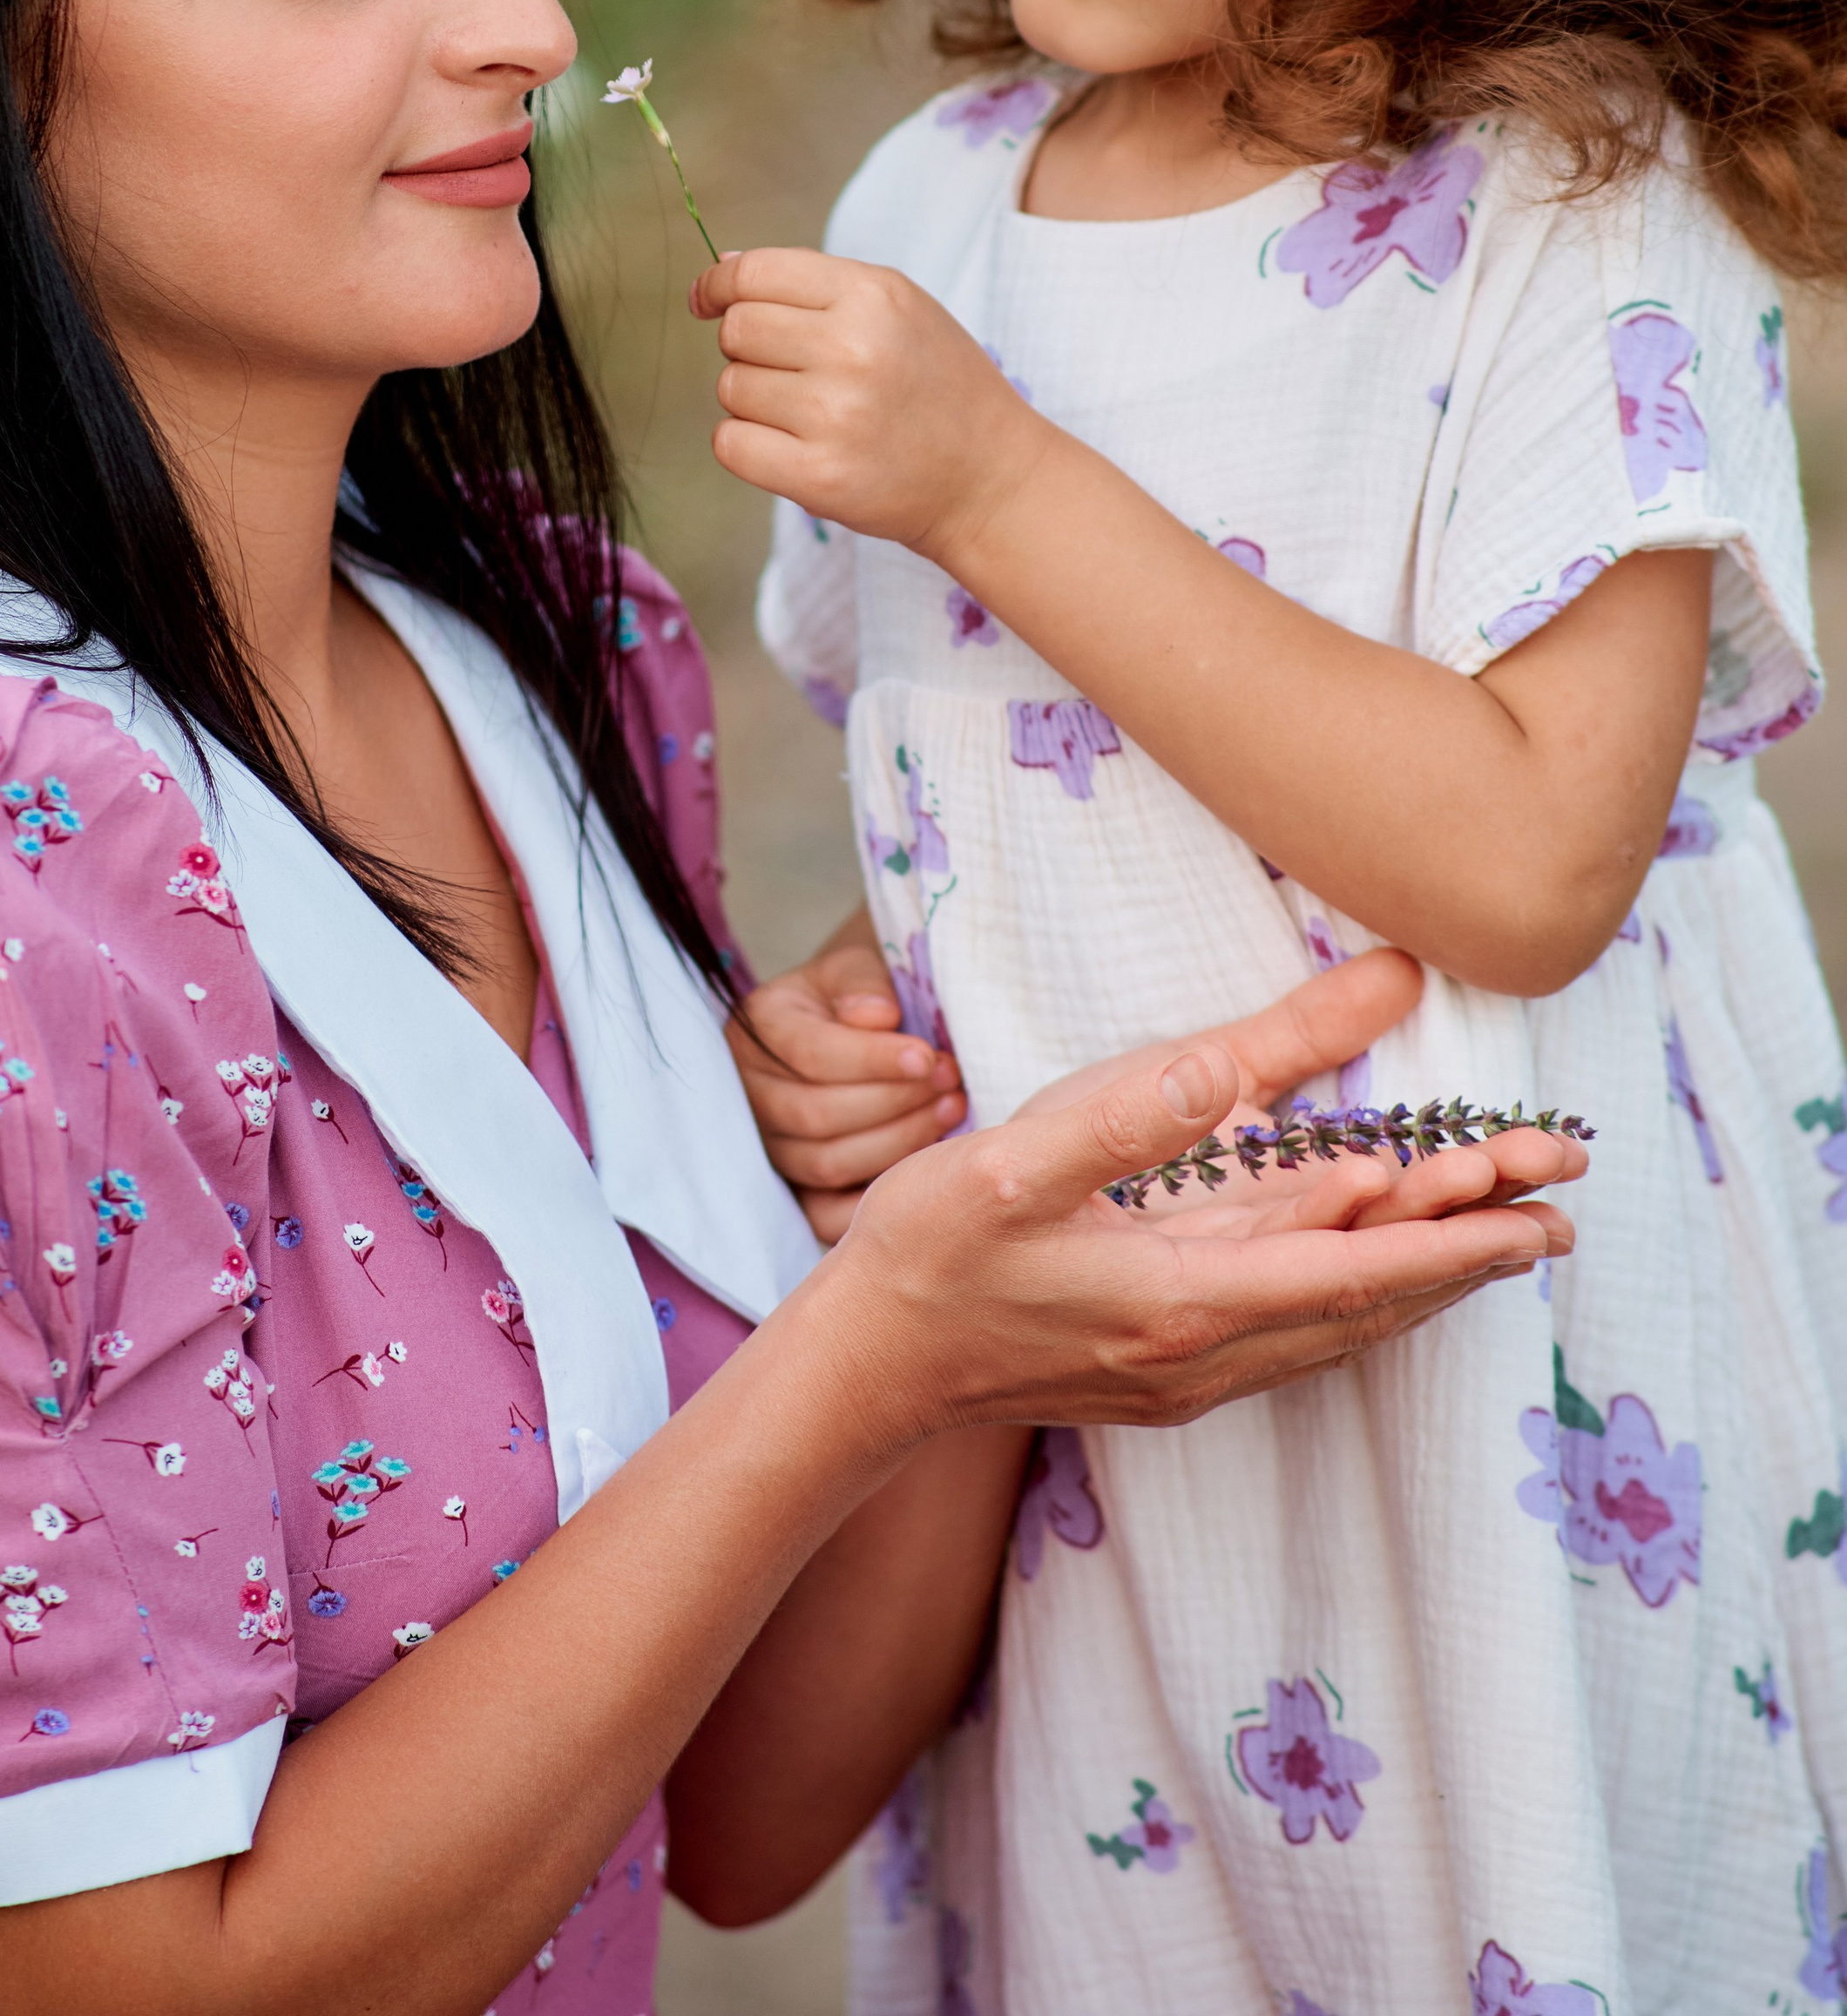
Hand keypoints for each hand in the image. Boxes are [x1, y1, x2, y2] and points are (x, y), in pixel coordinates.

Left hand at [693, 247, 1051, 560]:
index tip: (707, 301)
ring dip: (753, 399)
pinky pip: (730, 443)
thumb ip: (812, 283)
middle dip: (748, 348)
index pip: (755, 272)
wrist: (988, 477)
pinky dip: (746, 444)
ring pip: (731, 387)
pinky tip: (789, 445)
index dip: (717, 286)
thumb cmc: (938, 386)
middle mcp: (854, 348)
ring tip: (809, 413)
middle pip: (737, 330)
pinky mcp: (819, 475)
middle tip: (791, 370)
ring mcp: (835, 414)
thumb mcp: (899, 308)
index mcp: (873, 294)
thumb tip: (721, 271)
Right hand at [731, 912, 965, 1241]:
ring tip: (950, 1113)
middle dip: (894, 1103)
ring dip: (896, 1144)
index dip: (873, 1059)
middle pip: (816, 1114)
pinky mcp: (793, 1190)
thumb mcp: (860, 964)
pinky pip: (825, 1214)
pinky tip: (924, 1171)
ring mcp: (769, 1145)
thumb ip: (864, 979)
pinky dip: (873, 1200)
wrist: (852, 1023)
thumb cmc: (863, 994)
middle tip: (952, 1085)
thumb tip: (879, 1016)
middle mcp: (750, 1090)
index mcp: (760, 1027)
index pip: (810, 1054)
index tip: (928, 1056)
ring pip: (825, 1163)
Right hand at [802, 945, 1581, 1442]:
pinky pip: (1296, 1327)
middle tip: (1563, 1211)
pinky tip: (1378, 1263)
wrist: (872, 1371)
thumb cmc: (929, 1256)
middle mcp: (1206, 1347)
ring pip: (1341, 1320)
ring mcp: (1190, 1369)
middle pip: (1371, 1300)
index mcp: (1181, 1294)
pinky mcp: (1170, 1369)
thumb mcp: (1009, 1164)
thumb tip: (1219, 1065)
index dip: (1456, 1242)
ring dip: (1427, 1276)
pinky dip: (1359, 1290)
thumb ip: (1123, 1115)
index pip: (1358, 1268)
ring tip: (1503, 1236)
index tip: (1540, 1217)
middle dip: (1470, 1254)